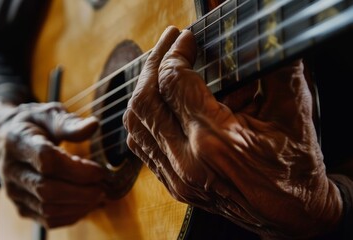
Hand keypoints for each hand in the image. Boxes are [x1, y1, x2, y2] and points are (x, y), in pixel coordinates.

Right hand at [0, 100, 105, 227]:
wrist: (3, 138)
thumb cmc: (31, 124)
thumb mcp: (48, 114)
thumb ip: (69, 123)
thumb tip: (93, 126)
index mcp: (17, 141)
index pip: (45, 160)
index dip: (76, 169)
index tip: (99, 170)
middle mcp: (10, 169)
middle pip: (47, 189)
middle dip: (81, 192)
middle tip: (102, 186)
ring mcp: (13, 191)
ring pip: (47, 208)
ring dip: (78, 206)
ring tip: (98, 195)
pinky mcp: (20, 206)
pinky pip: (46, 219)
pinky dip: (71, 216)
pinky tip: (86, 205)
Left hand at [123, 26, 341, 237]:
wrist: (289, 216)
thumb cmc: (294, 169)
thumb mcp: (293, 115)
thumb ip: (275, 72)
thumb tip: (260, 41)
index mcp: (215, 140)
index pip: (175, 83)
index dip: (176, 53)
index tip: (185, 38)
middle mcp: (187, 160)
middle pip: (146, 100)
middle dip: (153, 63)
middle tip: (167, 45)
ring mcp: (176, 176)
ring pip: (135, 124)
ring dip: (142, 90)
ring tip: (159, 69)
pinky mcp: (173, 185)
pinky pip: (141, 146)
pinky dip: (143, 118)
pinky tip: (156, 104)